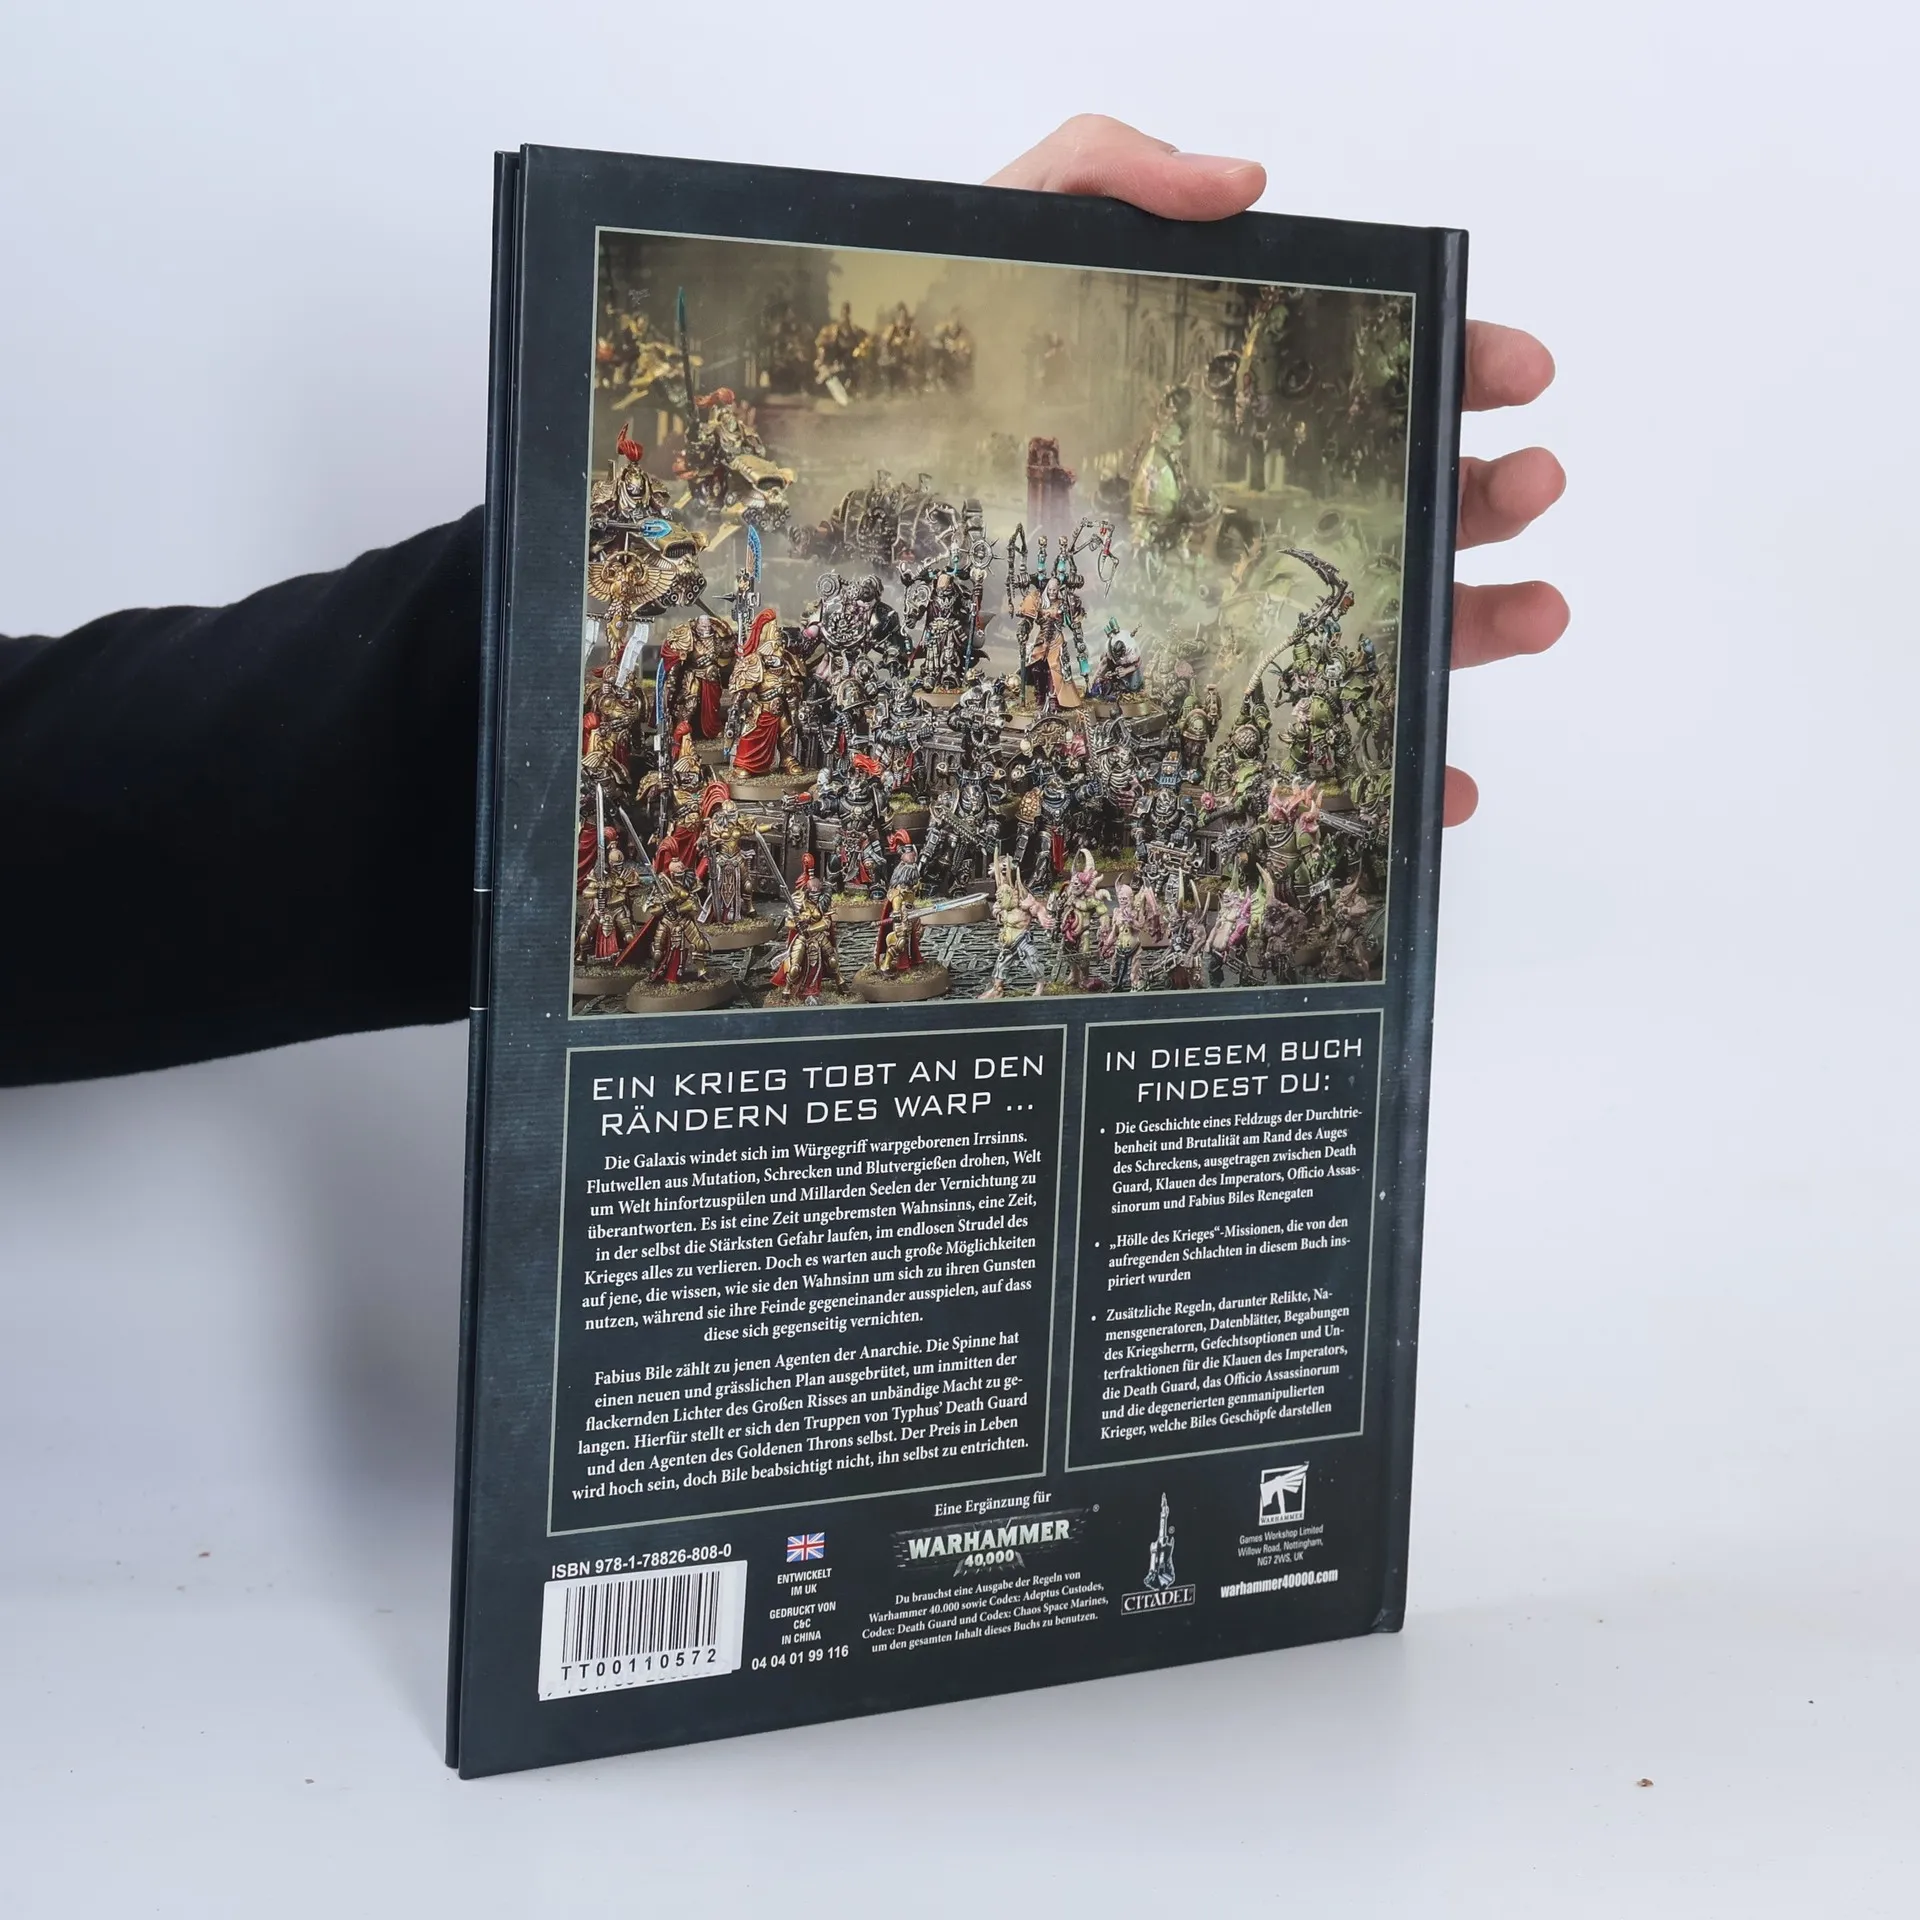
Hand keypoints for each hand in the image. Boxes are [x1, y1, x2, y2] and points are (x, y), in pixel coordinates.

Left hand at [989, 115, 1566, 825]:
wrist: (828, 514)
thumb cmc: (918, 384)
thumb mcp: (1001, 241)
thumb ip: (1107, 173)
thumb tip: (1245, 185)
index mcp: (1219, 406)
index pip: (1366, 378)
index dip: (1453, 364)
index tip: (1512, 366)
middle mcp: (1237, 511)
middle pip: (1397, 498)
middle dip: (1487, 490)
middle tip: (1530, 481)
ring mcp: (1218, 613)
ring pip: (1382, 622)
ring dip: (1480, 620)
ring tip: (1537, 612)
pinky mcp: (1181, 710)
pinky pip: (1308, 749)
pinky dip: (1398, 770)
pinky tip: (1449, 781)